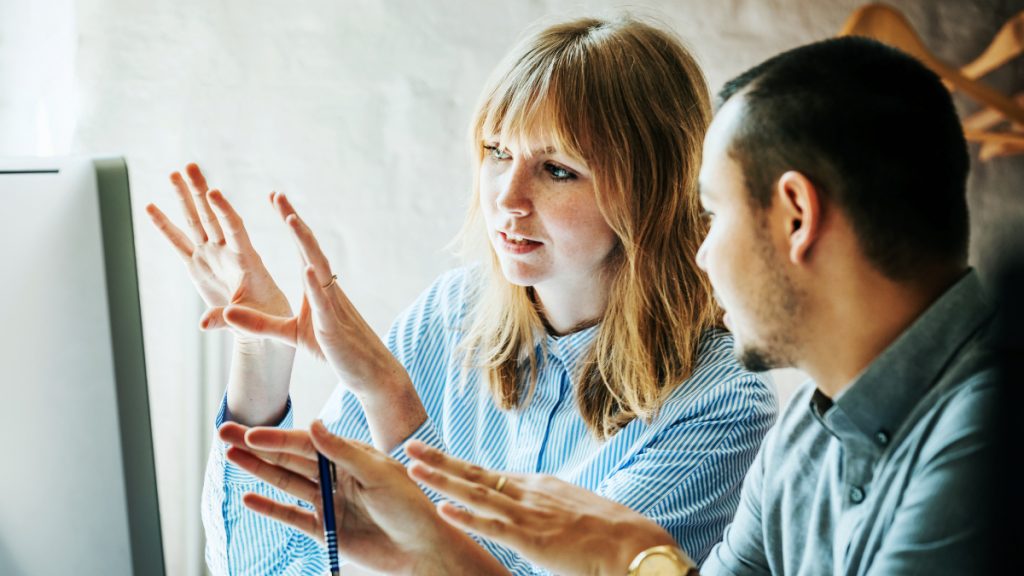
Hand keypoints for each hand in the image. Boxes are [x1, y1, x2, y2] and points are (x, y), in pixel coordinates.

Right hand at [146, 163, 291, 336]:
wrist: (262, 321)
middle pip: (211, 216)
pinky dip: (164, 226)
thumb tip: (202, 326)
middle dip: (200, 192)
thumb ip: (227, 319)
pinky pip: (177, 242)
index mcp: (246, 259)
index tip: (214, 192)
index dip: (224, 211)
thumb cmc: (265, 317)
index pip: (234, 229)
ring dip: (184, 198)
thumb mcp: (252, 319)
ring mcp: (210, 255)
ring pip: (195, 222)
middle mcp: (226, 251)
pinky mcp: (197, 265)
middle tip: (190, 166)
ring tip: (173, 173)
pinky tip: (151, 207)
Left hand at [220, 193, 425, 448]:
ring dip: (305, 243)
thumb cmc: (334, 349)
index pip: (302, 248)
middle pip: (309, 247)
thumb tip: (227, 312)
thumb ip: (260, 323)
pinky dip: (315, 284)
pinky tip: (308, 268)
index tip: (276, 198)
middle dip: (294, 220)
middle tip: (277, 194)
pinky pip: (324, 302)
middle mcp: (326, 288)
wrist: (369, 372)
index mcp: (317, 287)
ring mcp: (332, 305)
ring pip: (318, 267)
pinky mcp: (333, 326)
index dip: (290, 222)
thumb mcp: (290, 334)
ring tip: (291, 219)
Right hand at [220, 420, 509, 574]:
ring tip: (229, 456)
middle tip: (223, 432)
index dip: (277, 438)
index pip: (306, 443)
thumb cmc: (410, 505)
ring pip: (286, 482)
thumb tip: (313, 424)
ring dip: (257, 469)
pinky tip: (249, 498)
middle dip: (256, 445)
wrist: (423, 548)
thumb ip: (343, 452)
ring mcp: (329, 501)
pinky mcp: (326, 529)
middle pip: (289, 458)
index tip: (250, 432)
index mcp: (350, 455)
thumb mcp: (379, 474)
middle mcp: (336, 474)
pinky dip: (270, 507)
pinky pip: (292, 516)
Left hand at [405, 441, 679, 575]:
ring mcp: (529, 514)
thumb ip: (546, 511)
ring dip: (442, 480)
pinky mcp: (532, 539)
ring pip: (476, 493)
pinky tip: (443, 508)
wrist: (634, 544)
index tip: (431, 456)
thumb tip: (534, 517)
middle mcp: (528, 493)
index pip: (487, 474)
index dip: (456, 465)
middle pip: (474, 473)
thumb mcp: (570, 512)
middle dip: (439, 461)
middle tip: (409, 446)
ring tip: (413, 468)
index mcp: (536, 486)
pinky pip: (493, 526)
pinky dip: (466, 516)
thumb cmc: (607, 534)